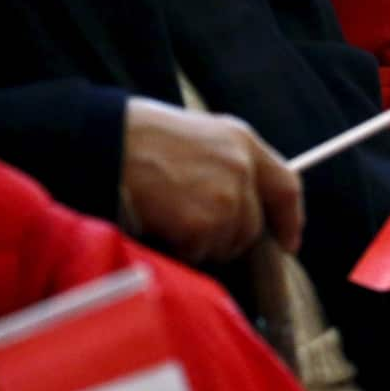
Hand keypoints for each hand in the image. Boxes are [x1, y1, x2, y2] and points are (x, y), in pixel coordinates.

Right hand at [122, 98, 303, 261]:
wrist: (100, 142)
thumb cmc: (137, 138)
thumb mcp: (196, 137)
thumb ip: (227, 165)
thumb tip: (243, 206)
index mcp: (243, 142)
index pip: (286, 187)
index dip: (290, 220)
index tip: (289, 244)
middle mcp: (242, 169)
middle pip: (252, 227)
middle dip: (226, 236)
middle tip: (189, 224)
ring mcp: (225, 198)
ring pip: (225, 244)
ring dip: (200, 243)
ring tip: (167, 215)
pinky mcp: (202, 224)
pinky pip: (198, 254)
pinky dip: (178, 249)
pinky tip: (157, 224)